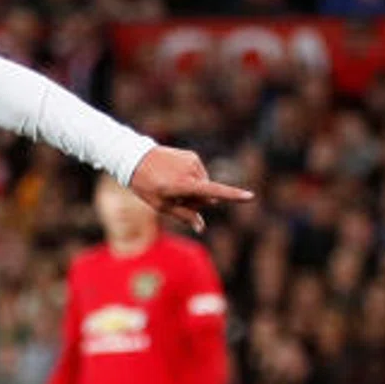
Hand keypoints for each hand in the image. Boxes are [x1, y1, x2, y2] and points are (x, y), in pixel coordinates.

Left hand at [128, 147, 251, 232]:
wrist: (134, 158)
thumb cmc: (146, 186)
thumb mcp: (162, 206)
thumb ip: (184, 216)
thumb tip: (202, 228)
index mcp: (184, 185)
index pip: (213, 192)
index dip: (233, 196)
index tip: (250, 196)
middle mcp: (191, 171)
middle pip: (208, 195)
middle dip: (197, 201)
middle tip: (174, 197)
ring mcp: (192, 161)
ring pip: (204, 184)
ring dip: (193, 188)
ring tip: (171, 183)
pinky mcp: (192, 155)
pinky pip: (199, 173)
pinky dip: (190, 177)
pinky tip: (173, 175)